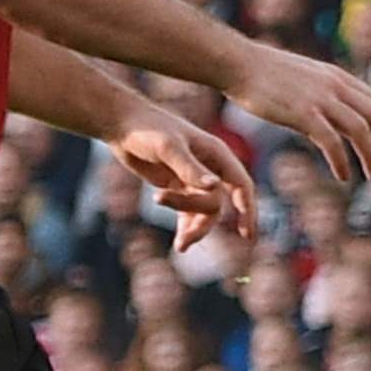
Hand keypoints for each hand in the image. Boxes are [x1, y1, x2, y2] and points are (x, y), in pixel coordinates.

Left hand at [115, 107, 257, 256]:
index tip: (247, 235)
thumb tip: (215, 188)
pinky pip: (187, 211)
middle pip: (216, 204)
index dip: (248, 209)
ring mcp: (192, 178)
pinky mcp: (176, 185)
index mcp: (216, 154)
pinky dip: (184, 226)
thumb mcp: (169, 148)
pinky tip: (178, 243)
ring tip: (179, 246)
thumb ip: (191, 169)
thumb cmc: (147, 129)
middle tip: (183, 242)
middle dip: (202, 223)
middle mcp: (209, 167)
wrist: (121, 125)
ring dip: (192, 228)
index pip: (241, 185)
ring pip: (203, 210)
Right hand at [236, 42, 370, 184]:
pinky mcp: (303, 113)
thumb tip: (328, 115)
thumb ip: (321, 94)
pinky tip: (344, 175)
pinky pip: (331, 142)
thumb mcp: (302, 78)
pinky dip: (341, 160)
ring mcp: (320, 98)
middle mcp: (335, 86)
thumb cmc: (264, 73)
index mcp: (336, 77)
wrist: (238, 63)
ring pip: (360, 129)